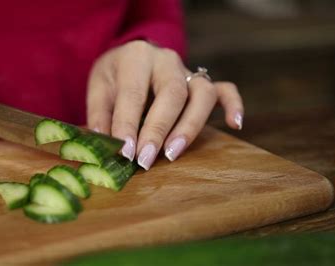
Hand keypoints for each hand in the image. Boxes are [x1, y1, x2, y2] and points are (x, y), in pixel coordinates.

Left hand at [87, 40, 243, 169]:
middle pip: (171, 94)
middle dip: (159, 130)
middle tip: (145, 160)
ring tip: (173, 153)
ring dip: (189, 126)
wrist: (132, 56)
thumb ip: (101, 114)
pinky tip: (235, 124)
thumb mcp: (99, 86)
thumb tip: (104, 144)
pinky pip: (225, 89)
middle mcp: (167, 61)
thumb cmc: (115, 75)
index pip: (134, 93)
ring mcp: (188, 71)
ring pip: (201, 94)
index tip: (125, 153)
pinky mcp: (203, 82)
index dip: (128, 124)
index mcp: (136, 57)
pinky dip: (233, 104)